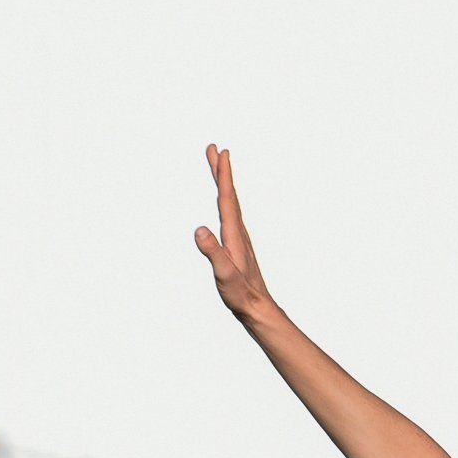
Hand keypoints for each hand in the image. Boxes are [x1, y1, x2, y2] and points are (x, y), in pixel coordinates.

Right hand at [194, 144, 275, 323]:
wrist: (257, 308)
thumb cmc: (241, 294)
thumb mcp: (224, 275)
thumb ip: (213, 253)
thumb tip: (199, 230)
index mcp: (234, 235)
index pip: (227, 198)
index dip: (224, 175)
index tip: (222, 153)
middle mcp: (238, 231)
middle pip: (228, 194)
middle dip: (220, 171)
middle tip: (214, 149)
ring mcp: (239, 237)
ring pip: (229, 202)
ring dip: (222, 182)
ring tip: (217, 166)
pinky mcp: (237, 244)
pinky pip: (229, 213)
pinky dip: (225, 199)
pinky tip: (223, 201)